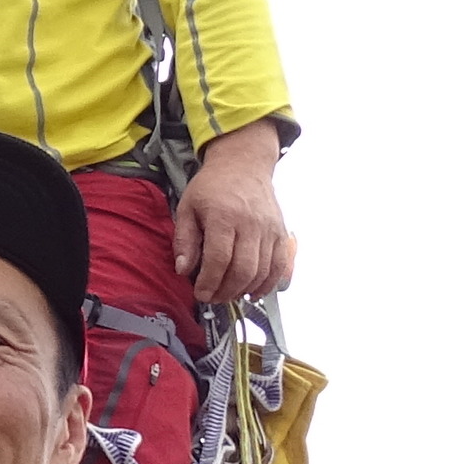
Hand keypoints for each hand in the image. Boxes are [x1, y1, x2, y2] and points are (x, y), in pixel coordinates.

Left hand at [172, 121, 294, 302]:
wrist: (244, 166)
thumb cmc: (212, 187)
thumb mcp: (187, 207)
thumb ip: (184, 239)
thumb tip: (183, 270)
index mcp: (224, 216)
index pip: (219, 259)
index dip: (209, 282)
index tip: (201, 294)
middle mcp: (251, 224)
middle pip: (243, 270)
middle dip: (226, 291)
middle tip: (213, 298)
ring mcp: (270, 229)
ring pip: (262, 272)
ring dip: (244, 290)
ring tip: (228, 295)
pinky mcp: (281, 233)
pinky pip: (279, 266)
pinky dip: (267, 284)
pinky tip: (252, 292)